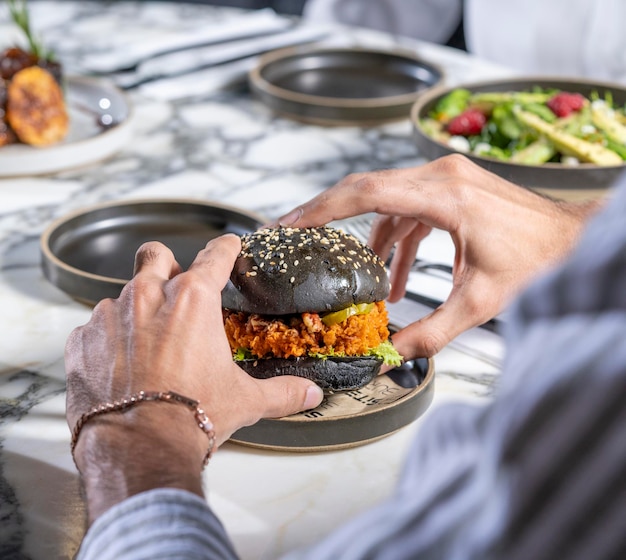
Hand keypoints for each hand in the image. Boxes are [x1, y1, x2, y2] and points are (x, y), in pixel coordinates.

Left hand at [65, 236, 322, 521]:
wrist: (137, 448)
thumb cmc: (191, 416)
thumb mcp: (245, 401)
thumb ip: (282, 392)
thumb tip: (311, 393)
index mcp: (193, 300)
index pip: (214, 256)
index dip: (224, 248)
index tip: (226, 245)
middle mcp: (148, 296)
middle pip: (155, 255)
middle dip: (165, 263)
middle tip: (173, 286)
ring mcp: (110, 315)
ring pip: (123, 292)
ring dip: (136, 308)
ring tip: (146, 342)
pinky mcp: (82, 340)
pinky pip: (95, 326)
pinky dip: (108, 338)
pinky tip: (118, 364)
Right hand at [277, 155, 600, 359]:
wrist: (575, 239)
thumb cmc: (540, 260)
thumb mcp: (481, 302)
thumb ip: (431, 331)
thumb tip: (393, 355)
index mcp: (445, 194)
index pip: (365, 194)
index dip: (322, 209)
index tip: (292, 223)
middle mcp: (440, 176)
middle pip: (365, 188)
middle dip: (326, 214)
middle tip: (294, 234)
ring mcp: (446, 179)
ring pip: (386, 200)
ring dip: (368, 238)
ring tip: (353, 274)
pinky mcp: (451, 190)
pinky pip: (408, 210)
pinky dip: (396, 240)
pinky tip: (394, 276)